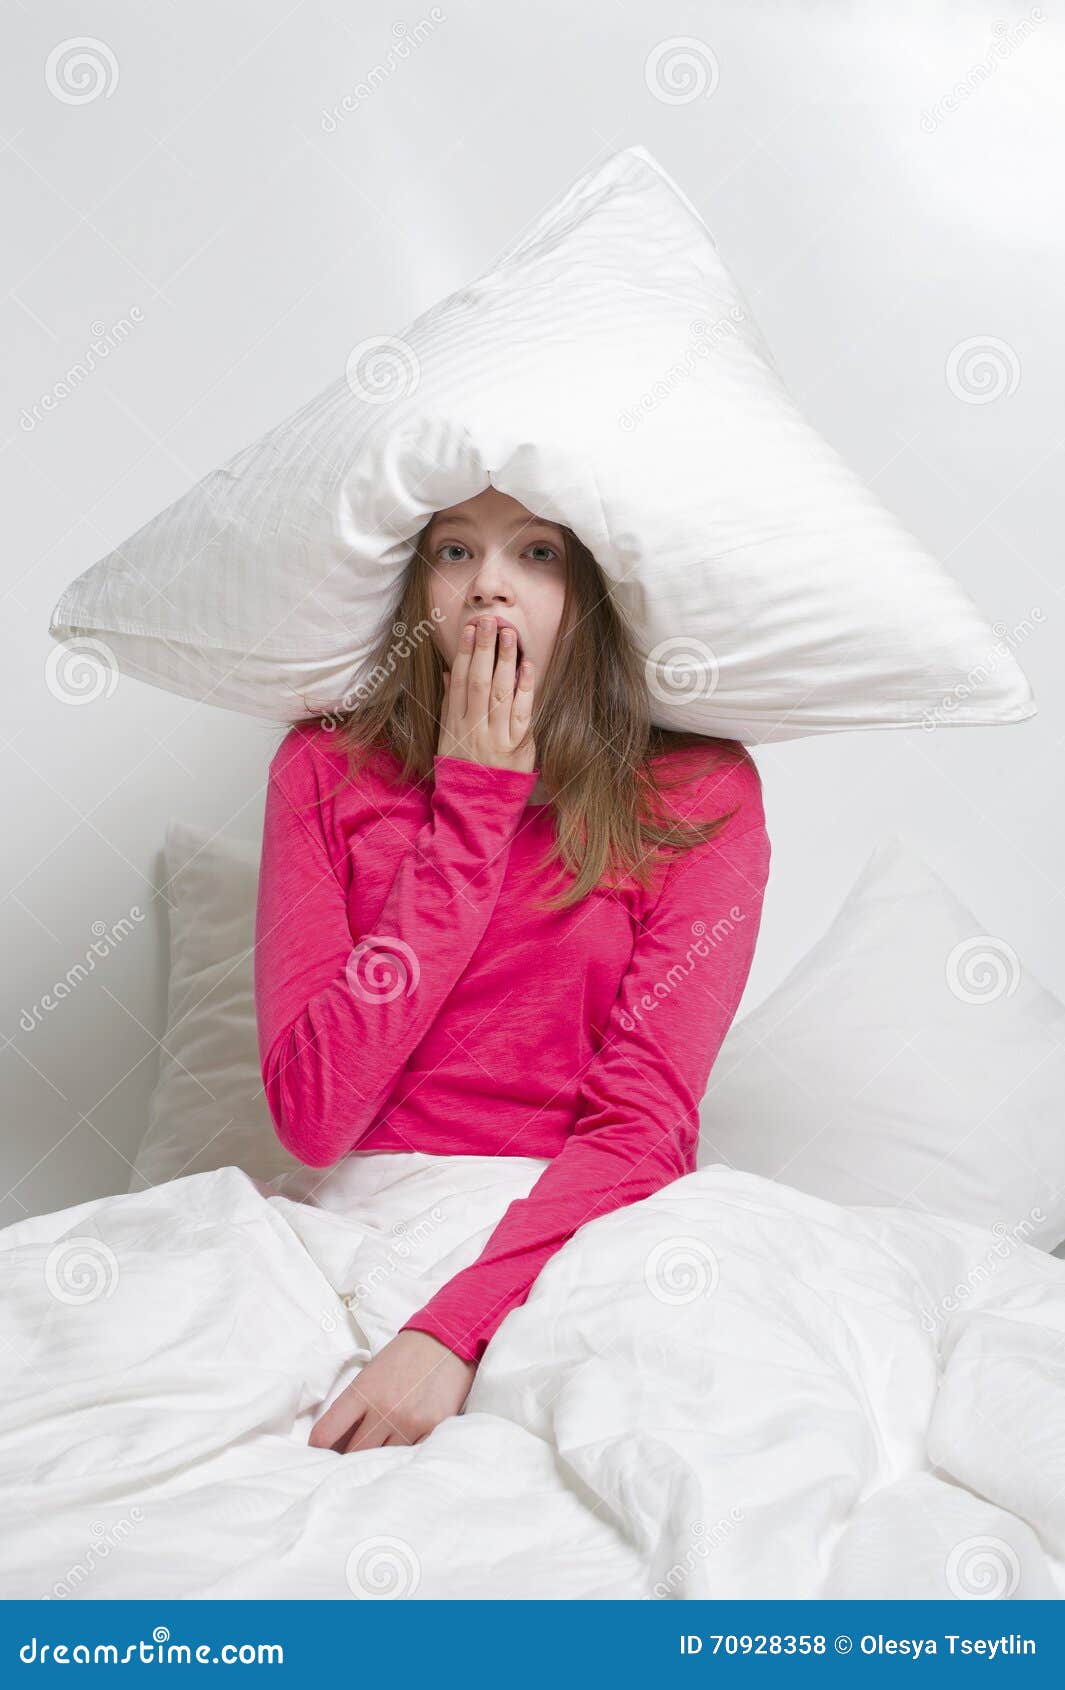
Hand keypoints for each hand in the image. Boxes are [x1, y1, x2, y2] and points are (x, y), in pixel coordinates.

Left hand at [308, 1329, 476, 1452]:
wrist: (447, 1339)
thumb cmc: (404, 1356)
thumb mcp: (370, 1374)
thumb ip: (354, 1407)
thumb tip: (337, 1444)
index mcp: (362, 1391)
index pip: (325, 1434)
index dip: (317, 1450)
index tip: (319, 1455)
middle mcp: (384, 1408)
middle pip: (354, 1454)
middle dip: (350, 1459)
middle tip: (351, 1461)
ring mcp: (410, 1421)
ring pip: (383, 1460)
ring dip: (380, 1458)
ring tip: (382, 1452)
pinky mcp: (434, 1427)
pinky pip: (411, 1456)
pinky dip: (405, 1456)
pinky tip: (405, 1448)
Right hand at [437, 613, 535, 773]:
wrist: (475, 809)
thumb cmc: (461, 771)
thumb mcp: (447, 740)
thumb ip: (449, 705)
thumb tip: (450, 673)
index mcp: (454, 726)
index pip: (458, 682)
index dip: (463, 654)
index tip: (468, 630)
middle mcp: (474, 730)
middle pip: (478, 682)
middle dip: (483, 649)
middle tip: (488, 621)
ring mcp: (496, 738)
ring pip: (500, 693)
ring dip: (505, 661)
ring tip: (509, 634)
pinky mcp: (517, 748)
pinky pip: (522, 713)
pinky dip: (525, 688)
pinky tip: (526, 666)